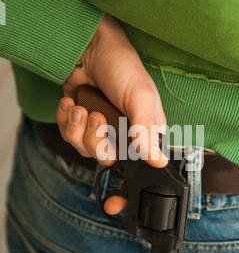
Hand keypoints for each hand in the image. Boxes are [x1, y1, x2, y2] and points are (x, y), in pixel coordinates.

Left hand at [57, 13, 167, 213]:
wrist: (89, 46)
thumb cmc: (122, 67)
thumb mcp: (140, 96)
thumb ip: (147, 130)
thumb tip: (159, 162)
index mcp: (143, 132)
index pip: (140, 169)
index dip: (127, 191)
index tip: (116, 206)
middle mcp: (123, 134)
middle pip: (104, 160)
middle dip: (95, 141)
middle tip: (97, 118)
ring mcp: (99, 128)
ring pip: (82, 149)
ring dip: (78, 128)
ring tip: (82, 108)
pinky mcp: (79, 120)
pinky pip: (67, 135)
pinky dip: (66, 120)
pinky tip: (72, 104)